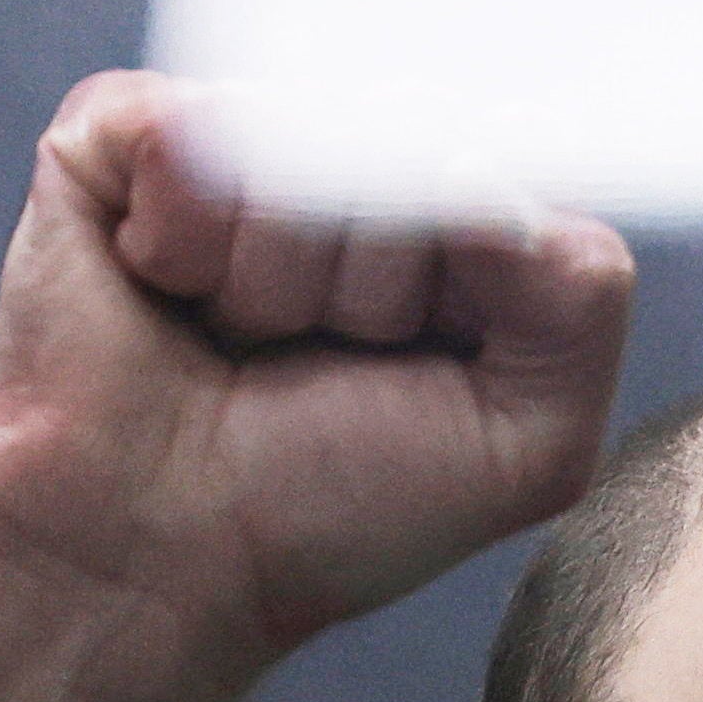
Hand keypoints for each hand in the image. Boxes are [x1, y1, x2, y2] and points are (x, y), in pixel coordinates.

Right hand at [0, 73, 633, 701]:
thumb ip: (582, 296)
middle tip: (310, 362)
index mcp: (453, 216)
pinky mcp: (121, 135)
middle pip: (408, 141)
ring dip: (271, 282)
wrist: (150, 566)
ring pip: (296, 143)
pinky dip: (182, 244)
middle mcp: (347, 158)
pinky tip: (163, 297)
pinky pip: (188, 135)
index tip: (413, 360)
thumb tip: (475, 167)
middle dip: (371, 284)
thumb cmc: (333, 512)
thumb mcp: (527, 440)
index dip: (465, 268)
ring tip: (232, 344)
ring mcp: (235, 136)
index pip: (500, 162)